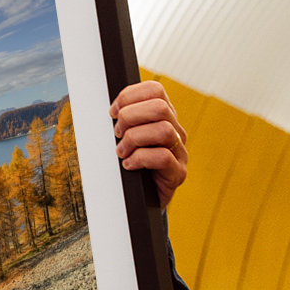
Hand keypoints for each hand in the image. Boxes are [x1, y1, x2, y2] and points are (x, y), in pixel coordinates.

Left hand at [110, 80, 187, 208]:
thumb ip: (122, 120)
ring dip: (134, 139)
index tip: (112, 112)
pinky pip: (163, 157)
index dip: (129, 96)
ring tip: (121, 152)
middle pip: (160, 107)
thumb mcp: (123, 137)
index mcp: (163, 117)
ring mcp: (180, 152)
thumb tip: (110, 109)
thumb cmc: (129, 164)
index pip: (155, 90)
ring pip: (163, 130)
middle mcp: (176, 131)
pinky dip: (139, 159)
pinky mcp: (178, 173)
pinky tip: (128, 165)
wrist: (138, 200)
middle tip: (117, 134)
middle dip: (130, 117)